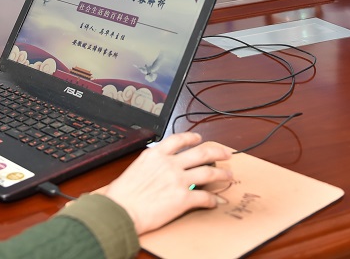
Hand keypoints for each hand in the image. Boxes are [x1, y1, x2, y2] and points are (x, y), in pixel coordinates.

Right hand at [98, 132, 231, 234]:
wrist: (121, 211)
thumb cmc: (121, 195)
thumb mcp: (133, 170)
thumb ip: (147, 165)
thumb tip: (150, 169)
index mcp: (155, 155)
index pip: (179, 139)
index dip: (192, 138)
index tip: (199, 139)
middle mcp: (169, 164)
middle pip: (201, 152)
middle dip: (217, 151)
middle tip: (226, 153)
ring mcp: (178, 180)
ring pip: (208, 172)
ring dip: (222, 174)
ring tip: (228, 176)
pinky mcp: (183, 198)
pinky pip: (205, 197)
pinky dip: (213, 200)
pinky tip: (217, 201)